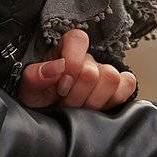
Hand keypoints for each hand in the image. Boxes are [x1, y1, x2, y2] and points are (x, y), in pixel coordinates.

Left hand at [16, 26, 138, 110]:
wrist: (52, 117)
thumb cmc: (41, 98)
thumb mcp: (29, 89)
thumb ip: (35, 75)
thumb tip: (56, 68)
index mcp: (66, 49)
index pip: (78, 39)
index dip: (72, 65)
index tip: (61, 86)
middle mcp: (88, 58)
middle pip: (93, 71)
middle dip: (76, 96)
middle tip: (66, 103)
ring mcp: (105, 72)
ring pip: (111, 78)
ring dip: (92, 101)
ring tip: (79, 108)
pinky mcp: (119, 87)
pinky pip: (128, 84)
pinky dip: (113, 99)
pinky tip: (97, 108)